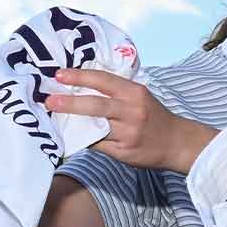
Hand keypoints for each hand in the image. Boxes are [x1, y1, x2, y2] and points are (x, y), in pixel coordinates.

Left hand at [45, 69, 215, 173]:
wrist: (177, 142)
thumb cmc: (154, 116)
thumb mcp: (139, 96)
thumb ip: (116, 92)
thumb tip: (81, 87)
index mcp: (134, 93)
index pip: (103, 80)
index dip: (80, 76)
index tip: (60, 75)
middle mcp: (132, 111)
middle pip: (96, 104)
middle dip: (70, 102)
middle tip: (49, 100)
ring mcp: (127, 133)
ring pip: (94, 127)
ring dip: (72, 122)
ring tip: (54, 117)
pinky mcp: (123, 151)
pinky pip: (97, 144)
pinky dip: (82, 139)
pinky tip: (69, 135)